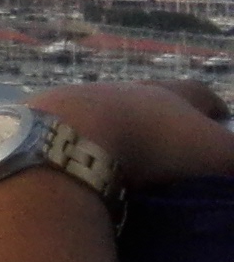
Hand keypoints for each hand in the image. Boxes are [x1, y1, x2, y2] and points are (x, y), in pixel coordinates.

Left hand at [29, 81, 233, 189]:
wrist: (70, 141)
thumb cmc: (152, 142)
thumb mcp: (212, 152)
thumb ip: (233, 155)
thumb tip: (230, 162)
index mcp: (165, 93)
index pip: (196, 93)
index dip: (212, 107)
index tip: (220, 120)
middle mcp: (122, 92)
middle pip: (150, 101)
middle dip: (166, 120)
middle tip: (177, 147)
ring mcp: (79, 107)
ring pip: (109, 116)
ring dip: (123, 136)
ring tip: (135, 162)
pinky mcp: (47, 129)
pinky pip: (76, 138)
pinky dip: (89, 151)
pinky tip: (93, 169)